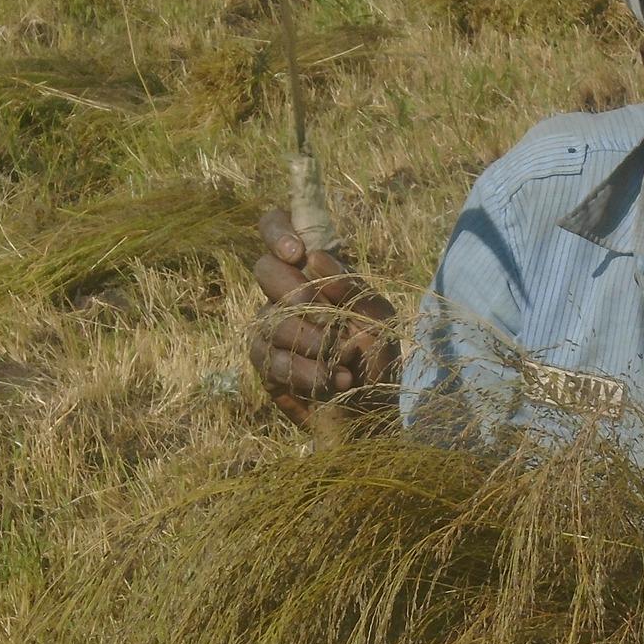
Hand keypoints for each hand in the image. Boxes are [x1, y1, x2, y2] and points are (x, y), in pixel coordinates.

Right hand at [247, 209, 398, 426]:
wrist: (373, 414)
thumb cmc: (378, 361)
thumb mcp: (379, 320)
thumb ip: (352, 287)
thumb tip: (313, 258)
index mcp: (315, 274)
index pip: (278, 230)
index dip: (277, 231)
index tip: (295, 252)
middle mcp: (288, 295)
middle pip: (264, 270)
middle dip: (295, 291)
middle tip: (324, 315)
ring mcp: (272, 329)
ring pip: (267, 317)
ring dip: (306, 338)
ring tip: (338, 360)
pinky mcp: (266, 364)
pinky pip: (267, 357)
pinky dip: (301, 370)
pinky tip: (329, 382)